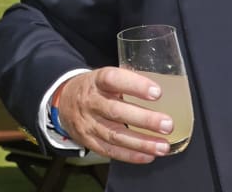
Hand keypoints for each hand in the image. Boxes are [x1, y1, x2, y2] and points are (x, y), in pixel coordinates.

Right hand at [56, 67, 172, 162]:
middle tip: (167, 125)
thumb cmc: (96, 87)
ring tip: (163, 146)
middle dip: (145, 120)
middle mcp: (91, 102)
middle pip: (116, 111)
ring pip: (115, 135)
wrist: (64, 100)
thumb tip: (165, 85)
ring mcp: (88, 123)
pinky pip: (109, 150)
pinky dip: (130, 155)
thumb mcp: (107, 76)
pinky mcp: (88, 140)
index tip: (157, 93)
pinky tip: (148, 155)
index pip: (114, 79)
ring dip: (141, 143)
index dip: (136, 86)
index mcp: (97, 80)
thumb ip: (129, 80)